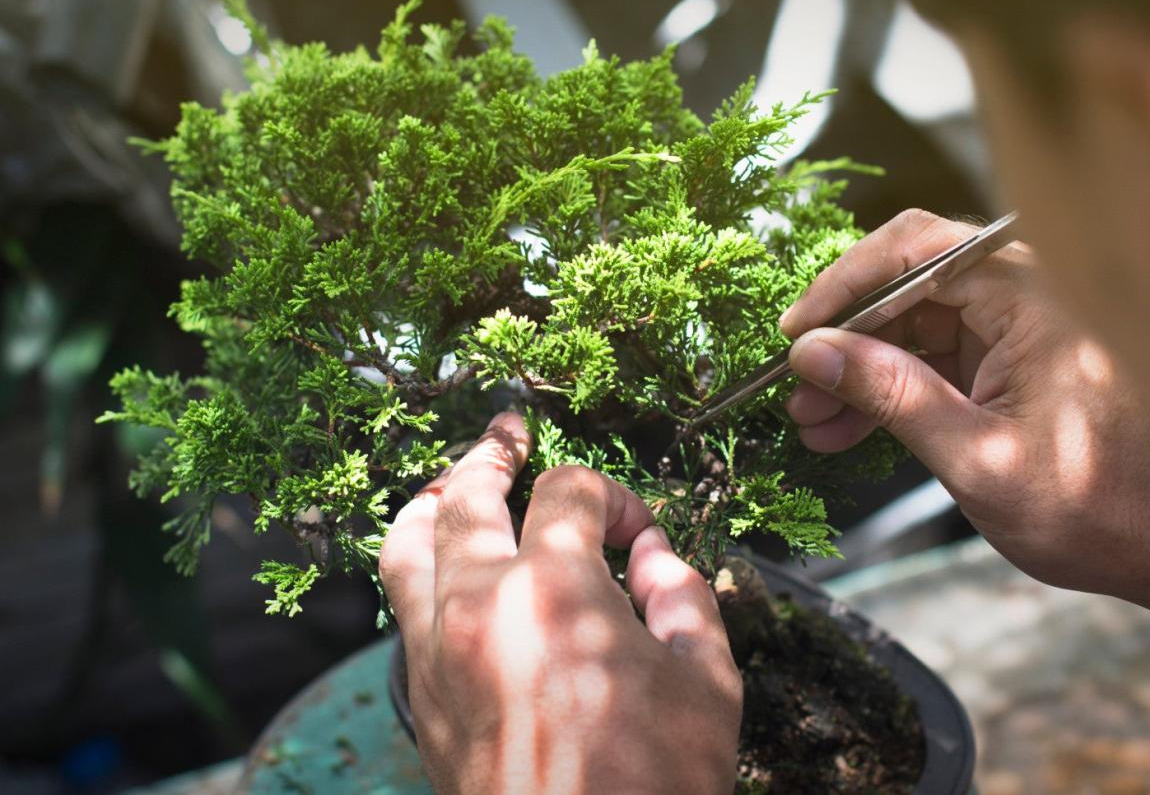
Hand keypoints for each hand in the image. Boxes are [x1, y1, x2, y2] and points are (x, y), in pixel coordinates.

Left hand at [380, 413, 742, 794]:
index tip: (638, 535)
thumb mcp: (706, 684)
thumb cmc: (651, 786)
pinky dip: (418, 564)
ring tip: (455, 483)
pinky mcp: (420, 693)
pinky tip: (446, 565)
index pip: (570, 492)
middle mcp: (479, 604)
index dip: (613, 497)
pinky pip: (400, 602)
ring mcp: (437, 649)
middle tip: (510, 432)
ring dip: (433, 500)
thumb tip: (656, 556)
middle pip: (468, 493)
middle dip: (495, 453)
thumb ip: (685, 598)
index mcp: (556, 591)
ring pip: (407, 542)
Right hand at [780, 209, 1149, 599]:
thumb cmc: (1095, 507)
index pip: (914, 251)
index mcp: (1031, 297)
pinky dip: (890, 393)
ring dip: (858, 372)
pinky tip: (844, 431)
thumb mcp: (976, 457)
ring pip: (912, 327)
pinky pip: (932, 360)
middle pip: (906, 286)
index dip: (842, 286)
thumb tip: (811, 352)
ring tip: (809, 421)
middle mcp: (1024, 297)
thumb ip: (892, 395)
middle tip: (793, 390)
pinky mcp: (1008, 364)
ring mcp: (1015, 330)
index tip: (793, 334)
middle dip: (844, 339)